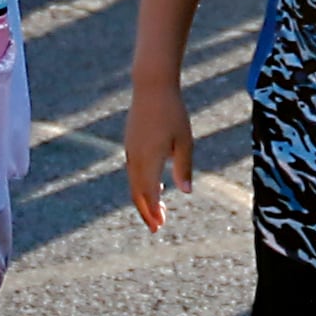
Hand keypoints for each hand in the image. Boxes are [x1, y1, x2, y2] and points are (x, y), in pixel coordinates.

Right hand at [121, 75, 194, 227]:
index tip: (160, 226)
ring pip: (133, 182)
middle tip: (157, 228)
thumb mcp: (185, 141)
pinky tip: (153, 187)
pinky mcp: (130, 144)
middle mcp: (135, 158)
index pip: (149, 193)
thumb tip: (186, 192)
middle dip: (146, 211)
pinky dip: (140, 185)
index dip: (153, 211)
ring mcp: (130, 150)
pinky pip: (133, 171)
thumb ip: (184, 167)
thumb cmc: (173, 112)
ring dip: (144, 199)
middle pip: (137, 192)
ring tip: (158, 212)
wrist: (152, 87)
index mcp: (149, 159)